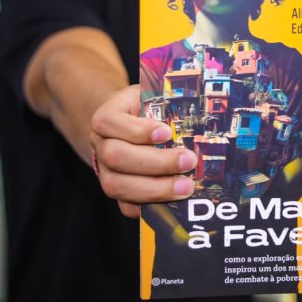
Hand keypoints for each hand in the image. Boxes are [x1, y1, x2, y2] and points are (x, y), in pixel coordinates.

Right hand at [89, 85, 196, 217]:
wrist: (124, 123)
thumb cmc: (145, 107)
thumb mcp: (153, 95)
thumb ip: (169, 100)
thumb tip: (201, 105)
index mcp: (107, 116)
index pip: (110, 122)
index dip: (138, 130)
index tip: (167, 133)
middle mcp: (100, 144)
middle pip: (116, 157)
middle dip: (156, 163)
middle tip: (189, 161)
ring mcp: (104, 169)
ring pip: (117, 185)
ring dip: (155, 189)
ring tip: (186, 186)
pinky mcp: (116, 189)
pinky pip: (124, 205)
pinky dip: (147, 206)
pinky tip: (171, 202)